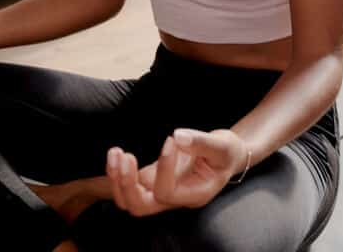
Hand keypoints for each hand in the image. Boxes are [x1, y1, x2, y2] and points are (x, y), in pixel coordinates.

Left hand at [106, 129, 248, 216]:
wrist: (227, 156)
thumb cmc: (226, 153)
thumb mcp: (222, 145)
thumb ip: (201, 142)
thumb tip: (178, 136)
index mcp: (193, 195)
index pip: (167, 192)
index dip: (164, 168)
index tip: (170, 140)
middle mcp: (175, 199)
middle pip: (140, 207)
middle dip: (127, 184)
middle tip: (126, 156)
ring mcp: (161, 191)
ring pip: (129, 200)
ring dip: (117, 179)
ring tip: (116, 153)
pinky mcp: (153, 180)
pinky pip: (128, 185)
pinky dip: (117, 172)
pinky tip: (116, 153)